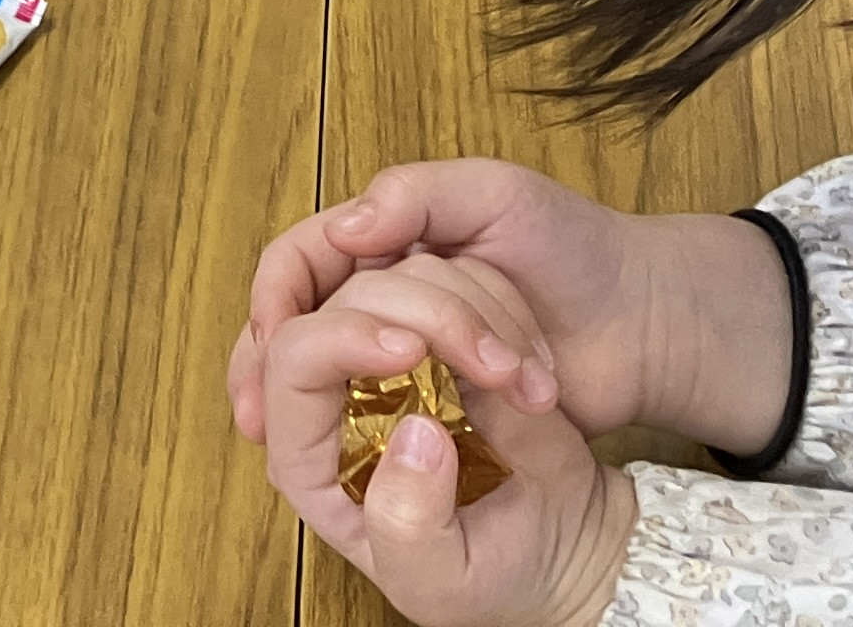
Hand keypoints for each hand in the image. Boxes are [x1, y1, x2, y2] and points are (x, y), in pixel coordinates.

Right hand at [237, 164, 794, 458]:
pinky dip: (372, 442)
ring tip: (363, 426)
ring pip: (338, 382)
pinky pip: (384, 427)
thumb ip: (418, 195)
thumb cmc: (575, 246)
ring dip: (351, 400)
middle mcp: (381, 298)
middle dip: (293, 364)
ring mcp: (409, 362)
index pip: (295, 262)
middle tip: (277, 414)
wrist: (647, 326)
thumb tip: (345, 230)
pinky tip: (370, 465)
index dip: (270, 299)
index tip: (272, 337)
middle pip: (301, 327)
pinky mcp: (441, 413)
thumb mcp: (499, 195)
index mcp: (382, 237)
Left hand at [242, 252, 636, 626]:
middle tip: (492, 364)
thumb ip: (407, 524)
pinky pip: (463, 276)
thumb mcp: (438, 580)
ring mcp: (397, 350)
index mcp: (310, 455)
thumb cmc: (489, 576)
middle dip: (422, 313)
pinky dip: (503, 309)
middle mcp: (339, 389)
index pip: (289, 361)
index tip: (411, 347)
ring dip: (473, 314)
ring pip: (404, 273)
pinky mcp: (451, 329)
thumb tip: (413, 433)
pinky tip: (530, 371)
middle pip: (344, 296)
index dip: (340, 337)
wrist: (564, 548)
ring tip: (522, 381)